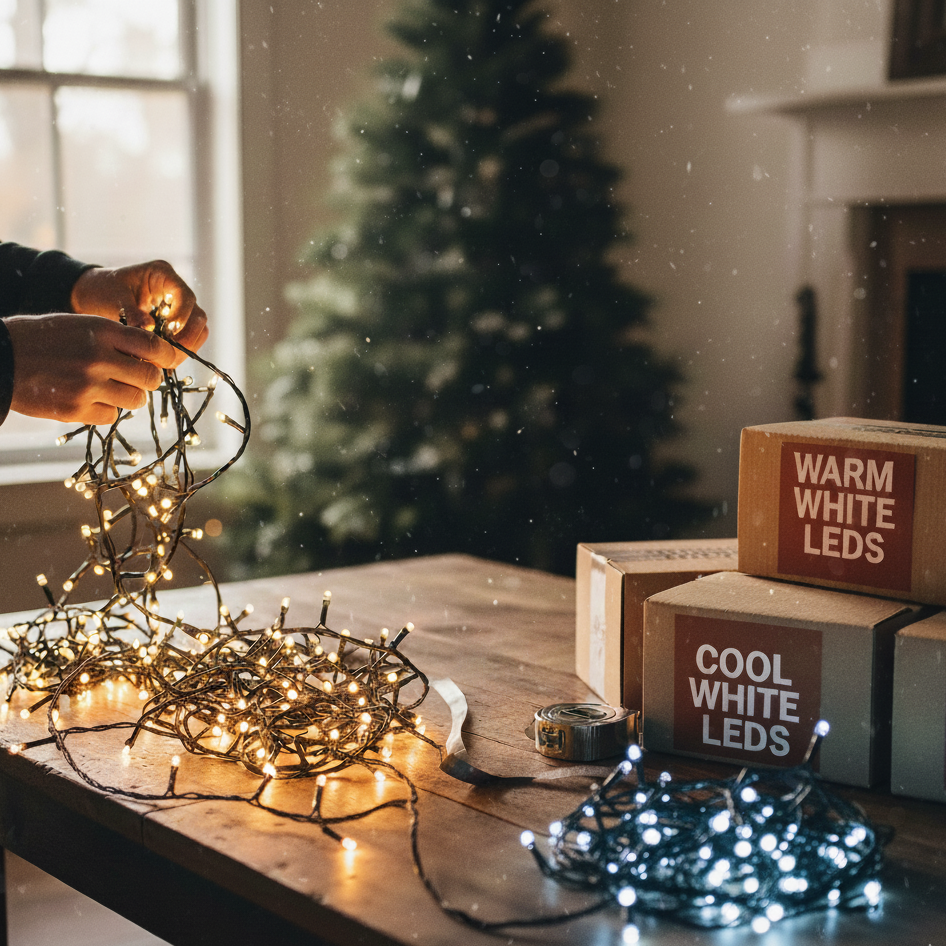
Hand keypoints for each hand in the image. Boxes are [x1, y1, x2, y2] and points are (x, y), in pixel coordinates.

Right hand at [4, 314, 176, 425]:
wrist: (0, 357)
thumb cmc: (44, 339)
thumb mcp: (81, 325)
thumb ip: (116, 338)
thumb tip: (155, 356)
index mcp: (102, 332)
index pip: (154, 346)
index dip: (165, 357)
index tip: (163, 361)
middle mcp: (99, 358)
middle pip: (151, 378)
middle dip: (148, 379)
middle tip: (136, 378)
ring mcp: (87, 385)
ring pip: (136, 400)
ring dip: (129, 396)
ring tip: (111, 388)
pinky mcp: (75, 409)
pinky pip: (111, 415)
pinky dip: (105, 409)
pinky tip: (88, 398)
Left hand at [70, 260, 208, 366]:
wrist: (95, 295)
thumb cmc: (103, 290)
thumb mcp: (114, 298)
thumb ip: (132, 312)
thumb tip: (149, 329)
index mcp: (163, 275)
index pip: (186, 296)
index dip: (182, 315)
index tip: (169, 332)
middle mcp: (176, 291)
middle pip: (198, 316)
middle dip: (186, 337)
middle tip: (168, 352)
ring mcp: (179, 308)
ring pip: (198, 330)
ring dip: (186, 347)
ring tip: (166, 358)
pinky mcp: (177, 323)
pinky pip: (189, 340)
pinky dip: (180, 351)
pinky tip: (164, 359)